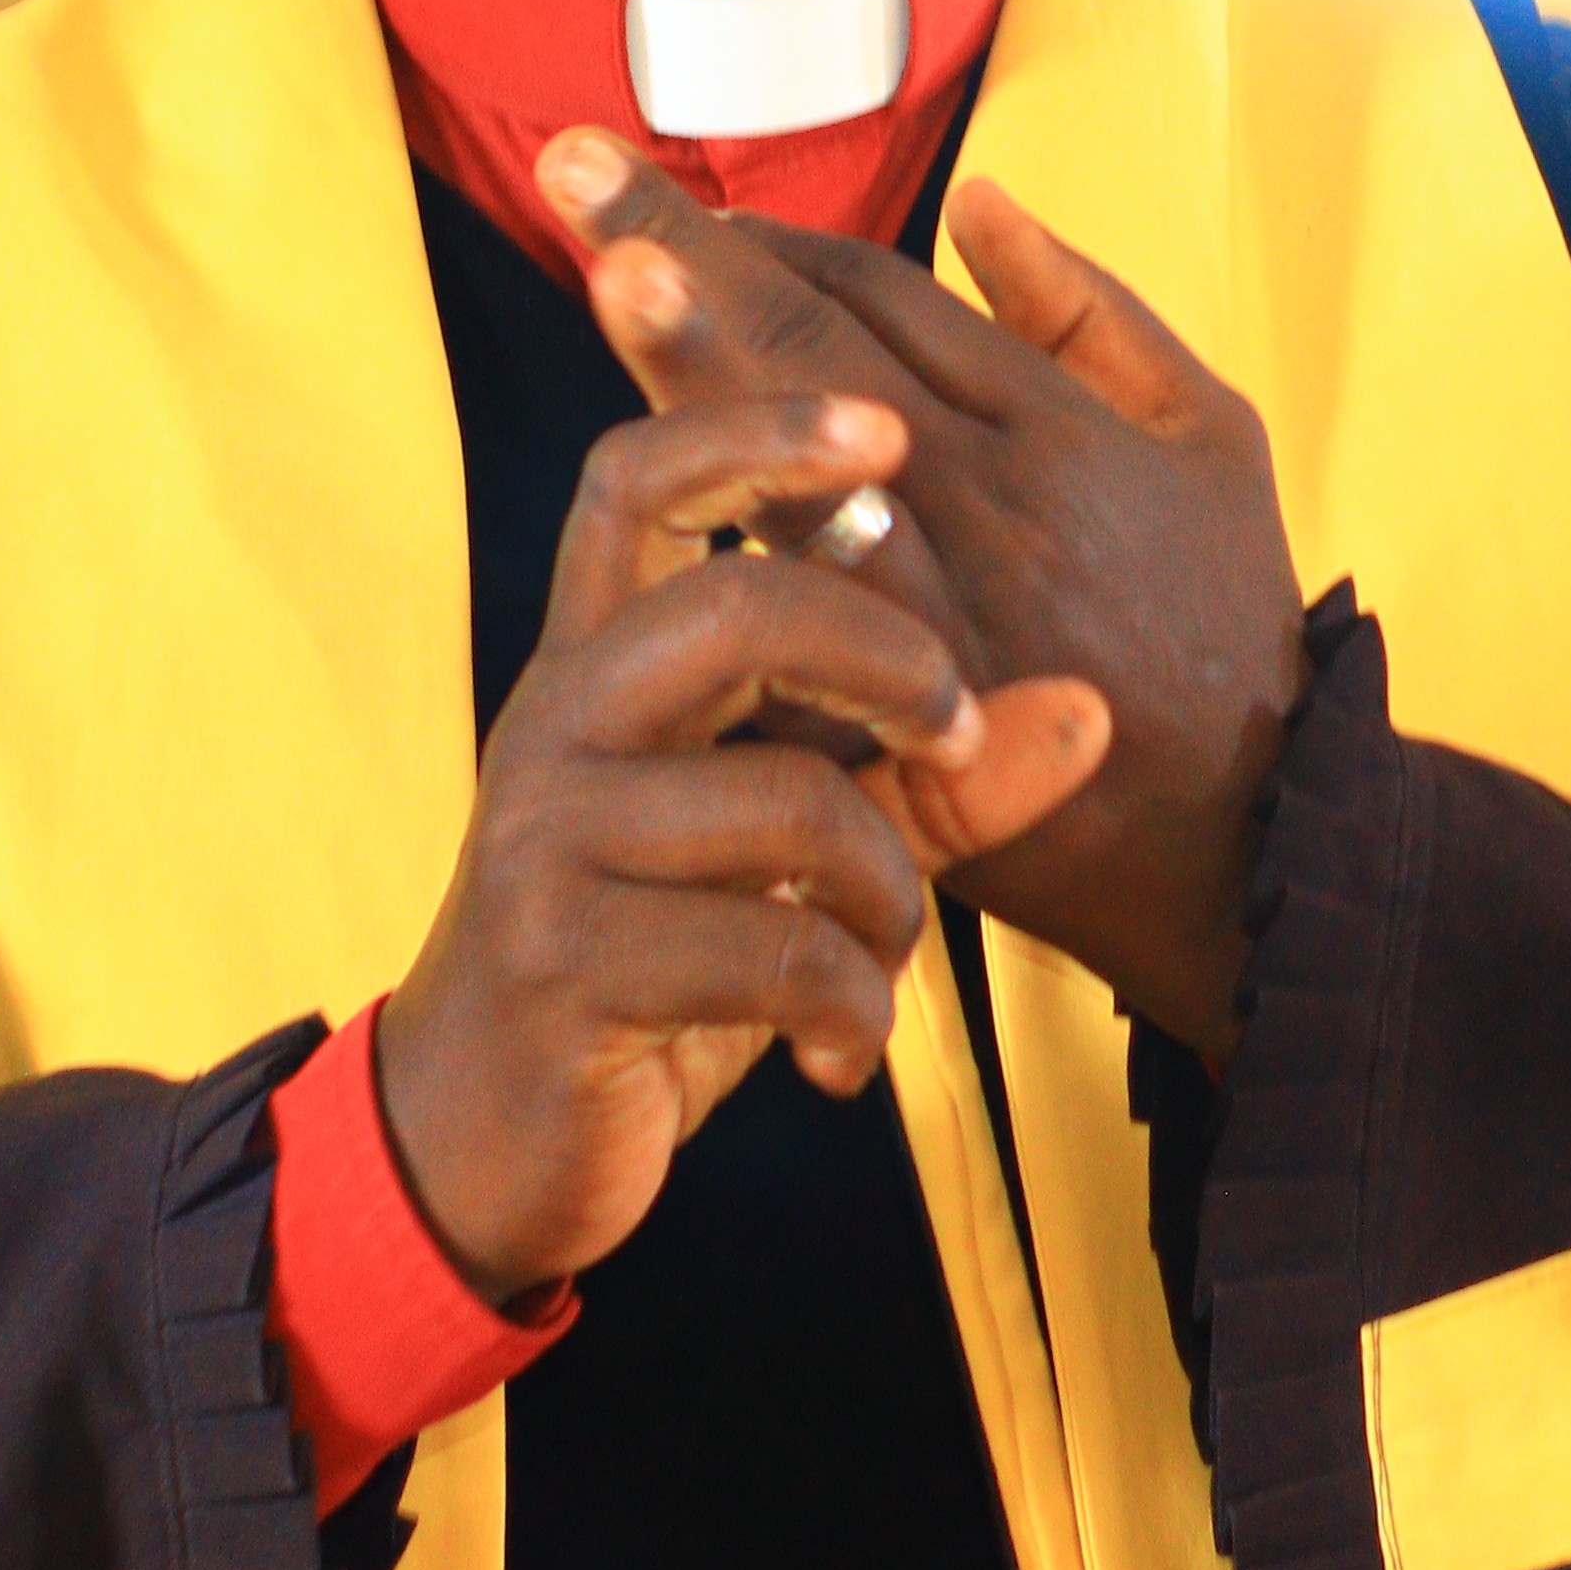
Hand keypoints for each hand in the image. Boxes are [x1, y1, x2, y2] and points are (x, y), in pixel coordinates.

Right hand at [377, 390, 1110, 1305]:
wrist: (482, 1143)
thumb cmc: (652, 967)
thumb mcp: (796, 856)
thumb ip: (924, 773)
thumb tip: (1088, 710)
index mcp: (594, 663)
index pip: (638, 483)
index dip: (757, 428)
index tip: (883, 426)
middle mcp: (556, 722)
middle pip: (732, 604)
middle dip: (888, 655)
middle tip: (952, 726)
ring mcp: (548, 840)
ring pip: (787, 798)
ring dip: (889, 894)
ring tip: (886, 958)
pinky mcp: (567, 962)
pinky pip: (775, 951)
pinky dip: (850, 1012)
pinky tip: (840, 1056)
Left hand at [537, 135, 1308, 1067]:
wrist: (1256, 832)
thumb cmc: (1226, 615)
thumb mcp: (1208, 436)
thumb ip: (1090, 313)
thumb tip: (974, 202)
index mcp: (1052, 421)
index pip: (877, 297)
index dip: (763, 241)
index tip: (661, 202)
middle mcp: (994, 499)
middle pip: (821, 349)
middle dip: (695, 250)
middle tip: (573, 165)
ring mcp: (956, 609)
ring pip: (805, 465)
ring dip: (703, 370)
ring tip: (612, 275)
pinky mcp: (925, 718)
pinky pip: (819, 626)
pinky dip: (749, 562)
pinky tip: (657, 501)